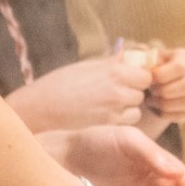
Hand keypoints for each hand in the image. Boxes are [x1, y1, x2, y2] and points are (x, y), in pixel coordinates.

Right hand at [8, 56, 152, 132]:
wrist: (39, 111)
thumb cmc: (57, 85)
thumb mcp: (84, 67)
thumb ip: (109, 63)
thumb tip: (124, 55)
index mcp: (114, 73)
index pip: (146, 75)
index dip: (139, 77)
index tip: (129, 79)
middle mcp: (118, 93)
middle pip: (141, 94)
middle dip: (132, 93)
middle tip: (116, 94)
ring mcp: (115, 113)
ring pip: (136, 112)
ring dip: (128, 110)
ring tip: (107, 108)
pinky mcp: (108, 130)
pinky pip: (124, 126)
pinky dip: (119, 123)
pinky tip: (102, 119)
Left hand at [146, 46, 184, 123]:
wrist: (165, 79)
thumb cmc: (153, 68)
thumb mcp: (148, 58)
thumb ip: (142, 55)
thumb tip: (141, 56)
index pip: (180, 67)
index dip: (161, 76)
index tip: (149, 79)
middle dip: (165, 92)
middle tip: (151, 92)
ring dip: (166, 106)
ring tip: (152, 102)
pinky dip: (170, 115)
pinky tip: (158, 110)